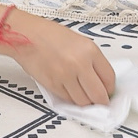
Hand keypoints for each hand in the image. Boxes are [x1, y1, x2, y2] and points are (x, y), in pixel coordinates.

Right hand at [0, 9, 115, 105]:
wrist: (26, 36)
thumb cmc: (49, 35)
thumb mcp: (79, 42)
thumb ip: (92, 61)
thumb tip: (100, 80)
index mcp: (90, 50)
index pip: (109, 78)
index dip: (110, 89)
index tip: (108, 91)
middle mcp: (79, 63)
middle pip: (98, 95)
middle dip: (101, 101)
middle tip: (99, 100)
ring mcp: (66, 76)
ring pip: (83, 101)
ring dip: (85, 102)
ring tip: (83, 95)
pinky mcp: (53, 85)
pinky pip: (68, 99)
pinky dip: (71, 98)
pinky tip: (70, 90)